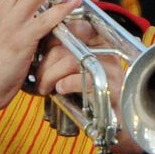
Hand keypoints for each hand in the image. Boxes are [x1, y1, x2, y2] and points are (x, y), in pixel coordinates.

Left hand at [36, 20, 144, 153]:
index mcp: (101, 44)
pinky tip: (60, 89)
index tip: (43, 52)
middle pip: (68, 45)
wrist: (115, 126)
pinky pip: (84, 80)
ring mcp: (112, 70)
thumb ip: (64, 56)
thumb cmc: (92, 97)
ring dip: (50, 75)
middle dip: (46, 62)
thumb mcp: (78, 72)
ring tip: (44, 87)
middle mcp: (108, 52)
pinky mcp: (113, 89)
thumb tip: (40, 46)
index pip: (77, 27)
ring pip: (71, 61)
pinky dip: (66, 84)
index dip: (54, 37)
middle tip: (39, 78)